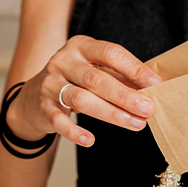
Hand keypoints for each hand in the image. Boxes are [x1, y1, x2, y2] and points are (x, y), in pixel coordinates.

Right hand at [6, 35, 161, 147]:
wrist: (32, 96)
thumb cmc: (74, 81)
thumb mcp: (93, 70)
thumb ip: (119, 76)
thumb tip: (152, 88)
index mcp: (80, 46)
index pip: (110, 53)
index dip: (134, 68)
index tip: (155, 84)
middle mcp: (63, 61)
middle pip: (96, 79)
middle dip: (125, 95)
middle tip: (148, 109)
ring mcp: (50, 84)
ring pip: (81, 99)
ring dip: (111, 113)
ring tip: (135, 124)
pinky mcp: (42, 107)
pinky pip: (59, 121)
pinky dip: (74, 131)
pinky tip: (90, 140)